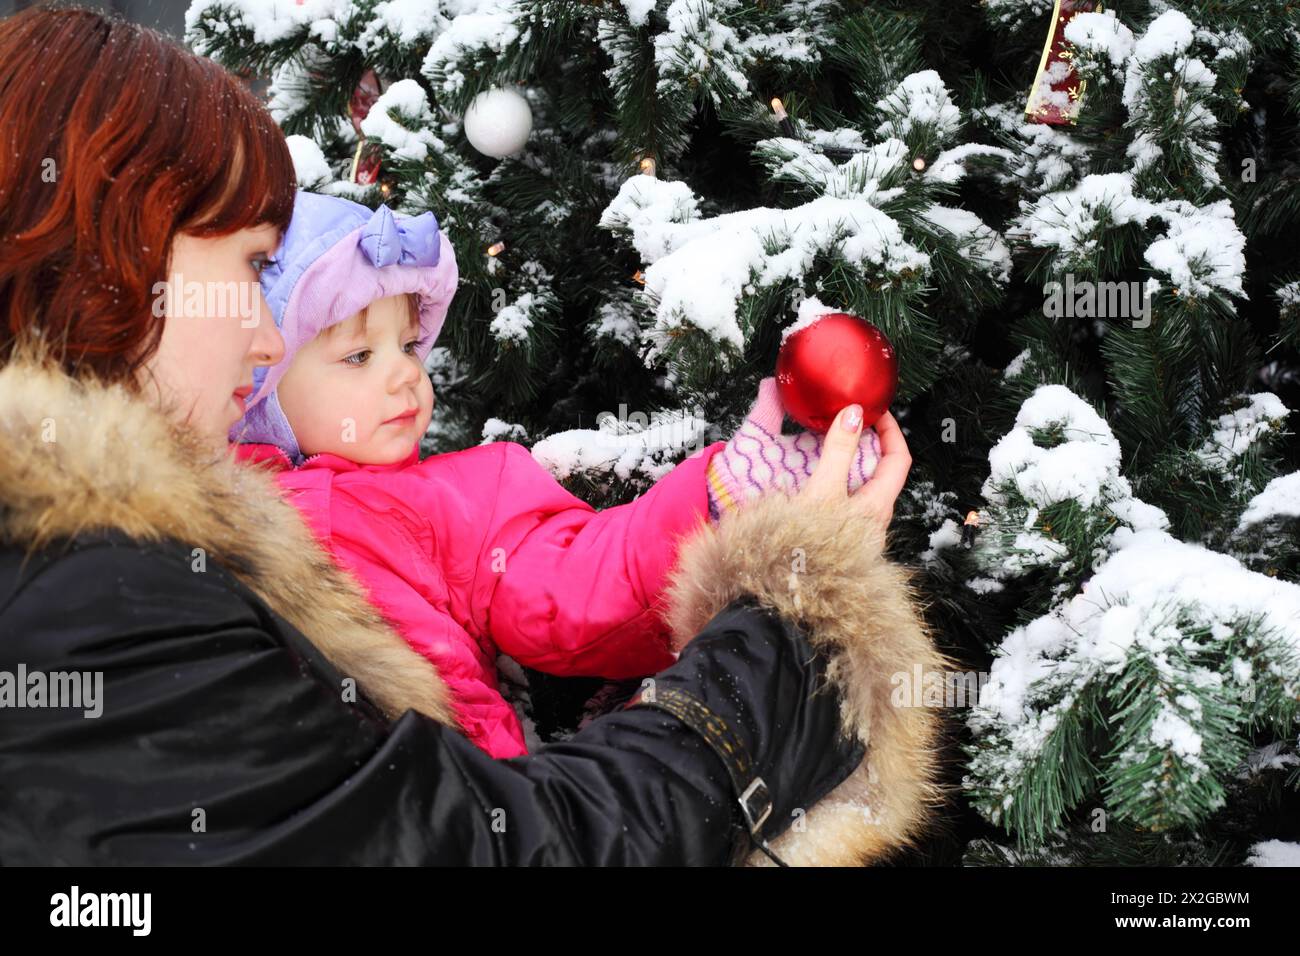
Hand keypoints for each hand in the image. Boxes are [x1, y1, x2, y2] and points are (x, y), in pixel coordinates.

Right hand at [799, 404, 910, 546]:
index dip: (891, 431)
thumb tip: (854, 414)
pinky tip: (811, 479)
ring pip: (859, 487)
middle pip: (880, 472)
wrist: (788, 593)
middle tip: (847, 424)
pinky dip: (832, 481)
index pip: (899, 459)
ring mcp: (855, 530)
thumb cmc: (811, 546)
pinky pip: (842, 500)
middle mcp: (872, 519)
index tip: (875, 411)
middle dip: (867, 444)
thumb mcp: (824, 491)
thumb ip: (838, 451)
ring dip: (847, 463)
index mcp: (878, 506)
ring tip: (826, 446)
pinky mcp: (836, 537)